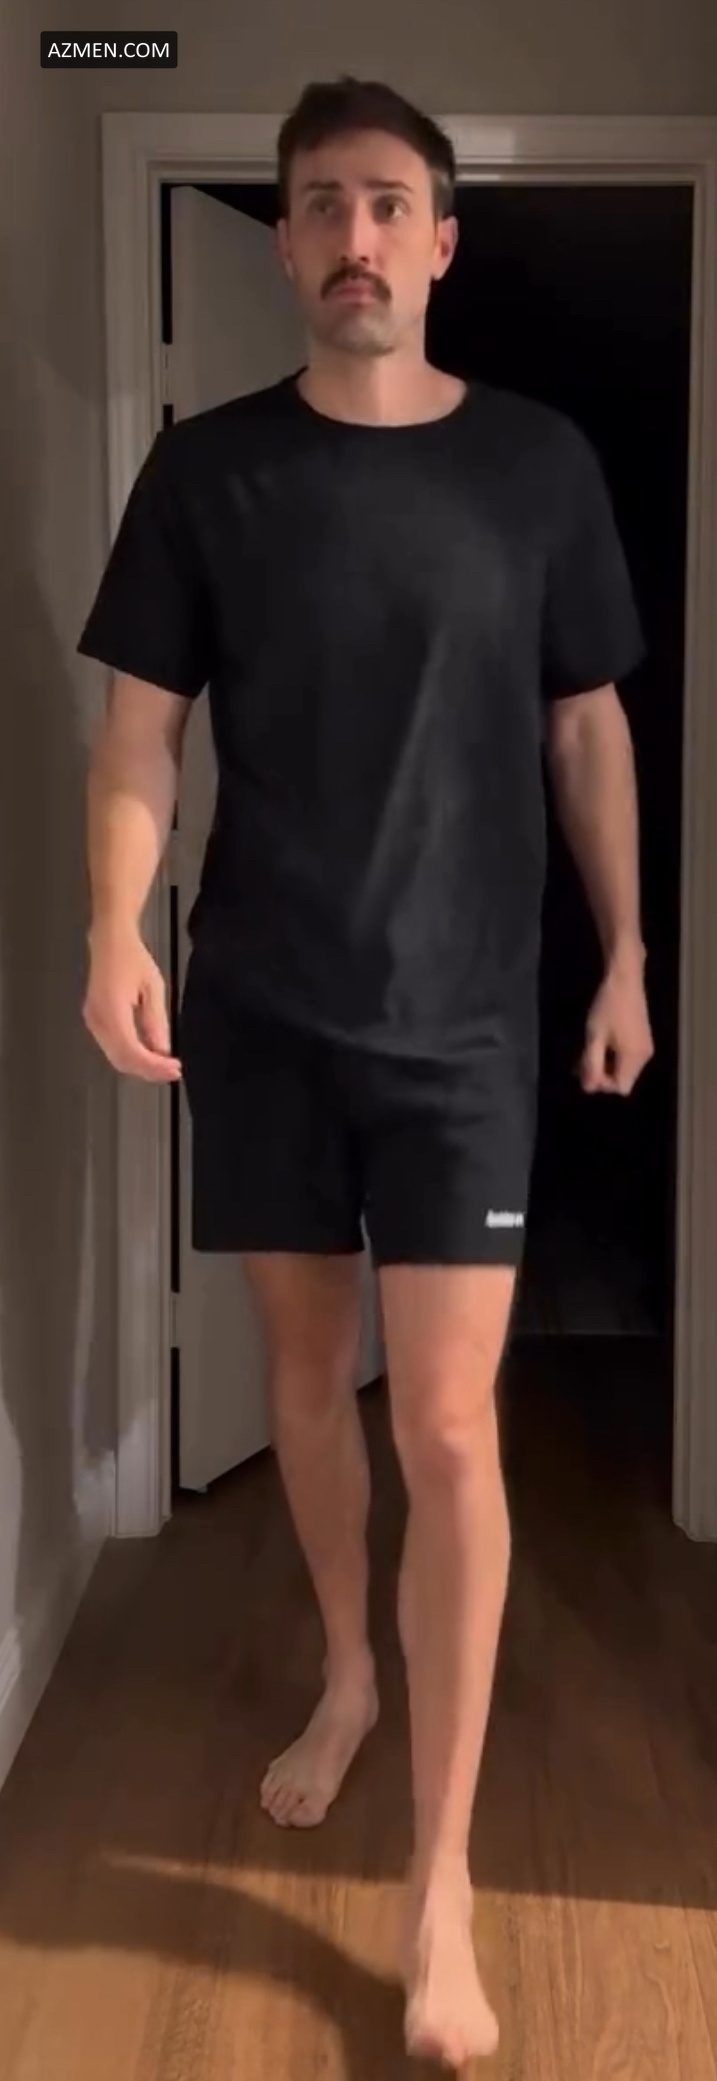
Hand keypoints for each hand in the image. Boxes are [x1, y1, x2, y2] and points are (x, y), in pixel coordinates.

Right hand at [83, 922, 181, 1081]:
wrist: (109, 940)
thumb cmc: (132, 957)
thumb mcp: (153, 987)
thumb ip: (156, 1021)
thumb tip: (162, 1050)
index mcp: (112, 1009)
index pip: (132, 1051)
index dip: (154, 1066)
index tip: (174, 1070)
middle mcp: (97, 1019)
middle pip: (122, 1060)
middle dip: (148, 1071)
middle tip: (172, 1072)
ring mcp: (92, 1020)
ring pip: (115, 1057)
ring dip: (140, 1065)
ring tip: (164, 1065)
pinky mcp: (94, 1020)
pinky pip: (111, 1047)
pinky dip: (130, 1055)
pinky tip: (148, 1054)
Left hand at [578, 955, 654, 1095]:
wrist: (624, 979)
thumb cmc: (607, 1007)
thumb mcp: (594, 1037)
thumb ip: (591, 1065)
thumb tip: (588, 1089)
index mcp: (634, 1057)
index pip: (621, 1087)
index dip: (602, 1083)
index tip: (586, 1068)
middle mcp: (644, 1056)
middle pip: (623, 1079)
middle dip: (602, 1074)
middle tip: (581, 1062)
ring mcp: (645, 1047)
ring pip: (624, 1068)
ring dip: (605, 1065)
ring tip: (587, 1053)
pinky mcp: (643, 1038)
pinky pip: (628, 1057)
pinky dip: (613, 1056)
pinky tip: (599, 1044)